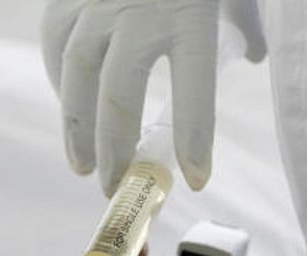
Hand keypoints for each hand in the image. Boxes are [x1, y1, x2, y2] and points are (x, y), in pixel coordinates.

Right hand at [41, 0, 265, 195]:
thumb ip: (245, 20)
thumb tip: (250, 58)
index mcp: (188, 10)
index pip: (193, 88)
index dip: (195, 138)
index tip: (193, 179)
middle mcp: (137, 9)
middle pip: (120, 95)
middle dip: (118, 149)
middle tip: (118, 187)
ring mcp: (95, 1)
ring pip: (77, 77)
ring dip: (76, 128)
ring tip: (82, 166)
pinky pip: (56, 47)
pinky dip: (61, 83)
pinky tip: (70, 107)